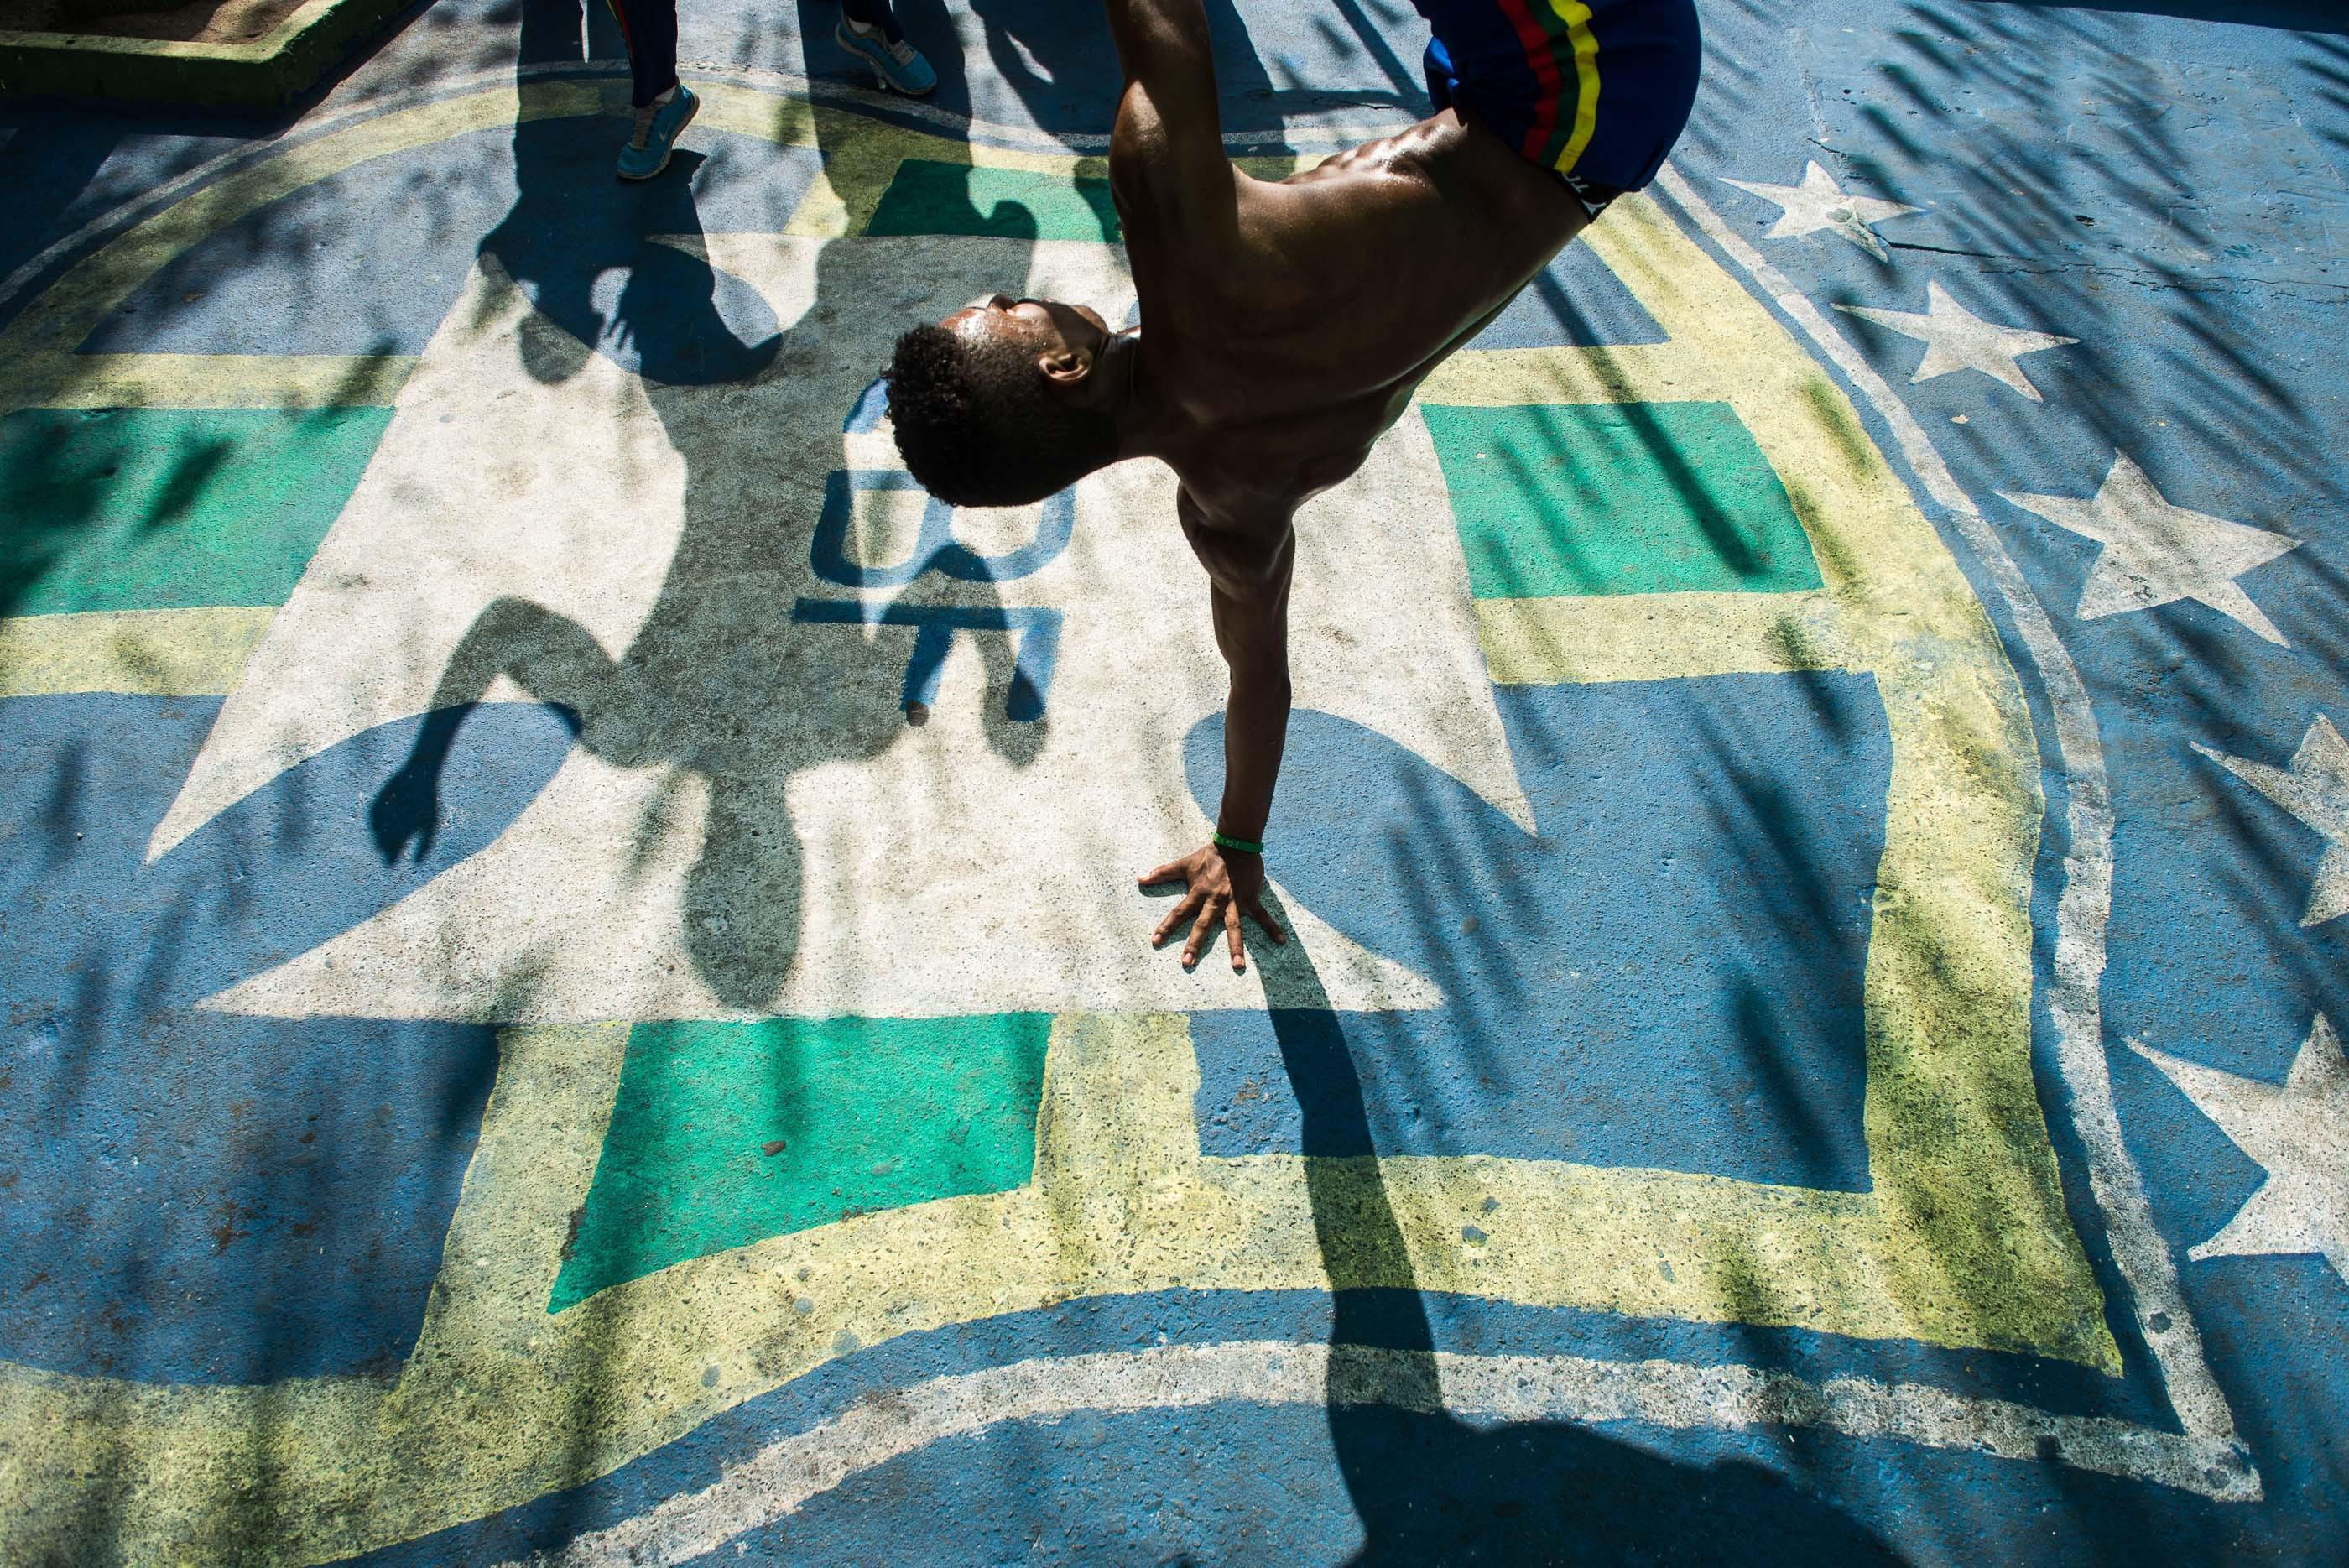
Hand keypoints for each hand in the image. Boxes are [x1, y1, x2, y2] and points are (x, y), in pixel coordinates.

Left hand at [1139, 842, 1287, 970]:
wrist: (1236, 844)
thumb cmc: (1209, 856)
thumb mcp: (1184, 863)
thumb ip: (1162, 873)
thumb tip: (1139, 879)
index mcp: (1198, 893)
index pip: (1178, 913)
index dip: (1166, 927)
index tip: (1155, 941)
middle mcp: (1215, 901)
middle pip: (1203, 925)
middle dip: (1194, 944)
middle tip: (1187, 963)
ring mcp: (1234, 902)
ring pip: (1234, 928)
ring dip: (1236, 947)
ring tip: (1237, 966)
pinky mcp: (1250, 900)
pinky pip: (1262, 917)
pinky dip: (1272, 928)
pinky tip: (1281, 941)